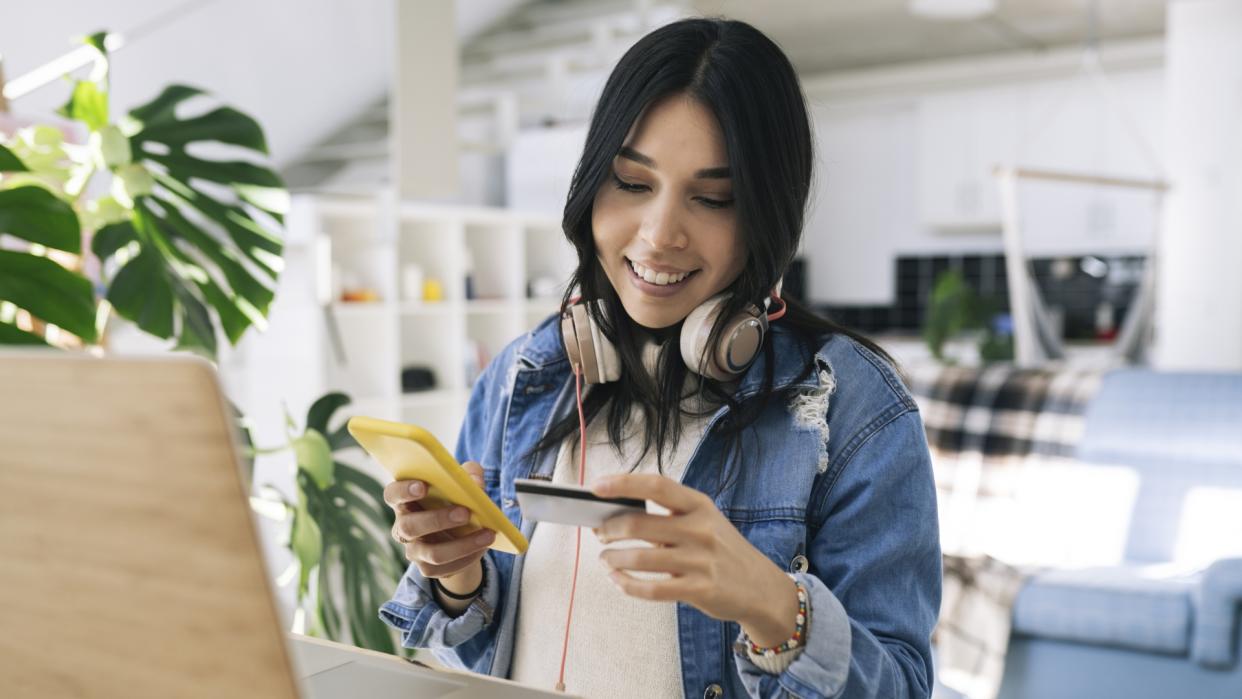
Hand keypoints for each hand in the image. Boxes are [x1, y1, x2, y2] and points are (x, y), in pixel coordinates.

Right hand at [382, 461, 494, 589]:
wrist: (461, 535)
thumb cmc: (457, 500)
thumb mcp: (464, 482)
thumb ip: (470, 474)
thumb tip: (476, 482)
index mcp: (405, 500)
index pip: (392, 494)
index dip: (403, 490)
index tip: (423, 486)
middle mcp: (403, 526)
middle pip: (410, 526)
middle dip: (438, 519)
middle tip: (465, 512)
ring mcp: (413, 550)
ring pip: (432, 553)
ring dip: (461, 544)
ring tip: (486, 534)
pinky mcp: (426, 568)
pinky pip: (445, 567)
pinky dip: (467, 557)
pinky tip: (483, 547)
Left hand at [591, 473, 800, 646]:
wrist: (761, 588)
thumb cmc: (722, 551)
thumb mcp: (704, 523)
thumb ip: (667, 518)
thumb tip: (615, 517)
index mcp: (699, 505)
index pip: (656, 485)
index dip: (622, 484)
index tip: (595, 487)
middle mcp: (700, 529)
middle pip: (638, 523)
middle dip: (608, 529)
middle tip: (599, 533)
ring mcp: (701, 560)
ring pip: (639, 558)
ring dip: (612, 559)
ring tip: (605, 559)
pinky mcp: (699, 590)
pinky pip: (650, 589)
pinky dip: (626, 584)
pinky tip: (617, 580)